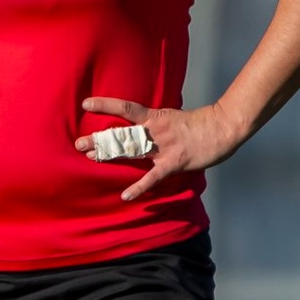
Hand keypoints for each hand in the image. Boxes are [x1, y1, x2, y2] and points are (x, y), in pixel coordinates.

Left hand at [75, 98, 246, 201]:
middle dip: (99, 139)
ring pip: (131, 151)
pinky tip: (126, 196)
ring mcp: (163, 147)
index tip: (86, 104)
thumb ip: (152, 124)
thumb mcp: (170, 118)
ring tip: (90, 158)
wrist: (220, 128)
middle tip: (78, 144)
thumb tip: (135, 126)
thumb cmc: (196, 124)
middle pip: (122, 134)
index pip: (126, 108)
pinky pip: (153, 177)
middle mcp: (154, 131)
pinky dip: (139, 187)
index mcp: (154, 117)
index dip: (105, 105)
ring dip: (110, 155)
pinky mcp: (173, 163)